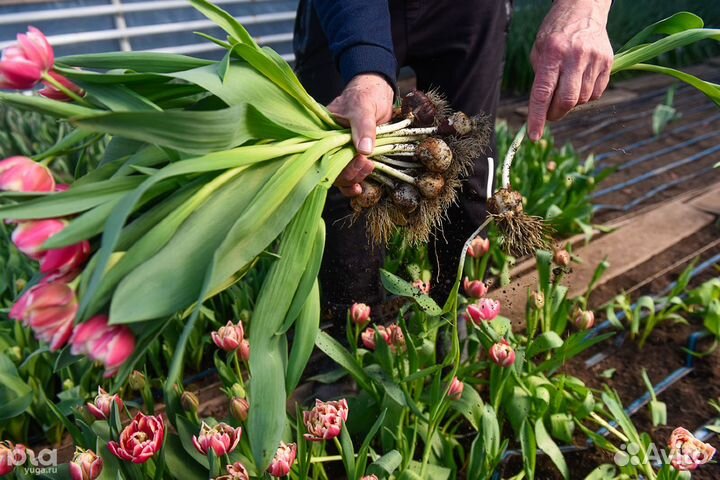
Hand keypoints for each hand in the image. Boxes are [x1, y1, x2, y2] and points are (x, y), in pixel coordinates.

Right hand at [328, 73, 393, 196]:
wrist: (379, 93)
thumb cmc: (366, 95)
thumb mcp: (364, 107)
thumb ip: (363, 127)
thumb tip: (364, 150)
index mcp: (324, 132)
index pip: (321, 154)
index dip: (336, 164)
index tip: (358, 159)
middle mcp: (330, 144)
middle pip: (331, 169)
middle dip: (349, 172)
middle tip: (366, 163)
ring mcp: (342, 152)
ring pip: (341, 175)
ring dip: (355, 177)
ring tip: (369, 167)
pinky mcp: (354, 158)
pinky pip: (350, 176)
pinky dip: (354, 184)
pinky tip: (360, 187)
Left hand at [527, 0, 613, 140]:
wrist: (584, 9)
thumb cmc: (555, 33)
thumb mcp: (539, 50)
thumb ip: (540, 79)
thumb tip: (542, 109)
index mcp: (553, 53)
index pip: (543, 93)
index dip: (537, 118)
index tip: (533, 136)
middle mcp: (575, 56)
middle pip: (566, 101)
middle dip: (555, 114)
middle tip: (549, 114)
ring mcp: (594, 60)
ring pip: (582, 100)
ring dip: (570, 104)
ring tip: (565, 90)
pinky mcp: (608, 63)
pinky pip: (596, 93)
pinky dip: (585, 97)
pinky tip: (579, 84)